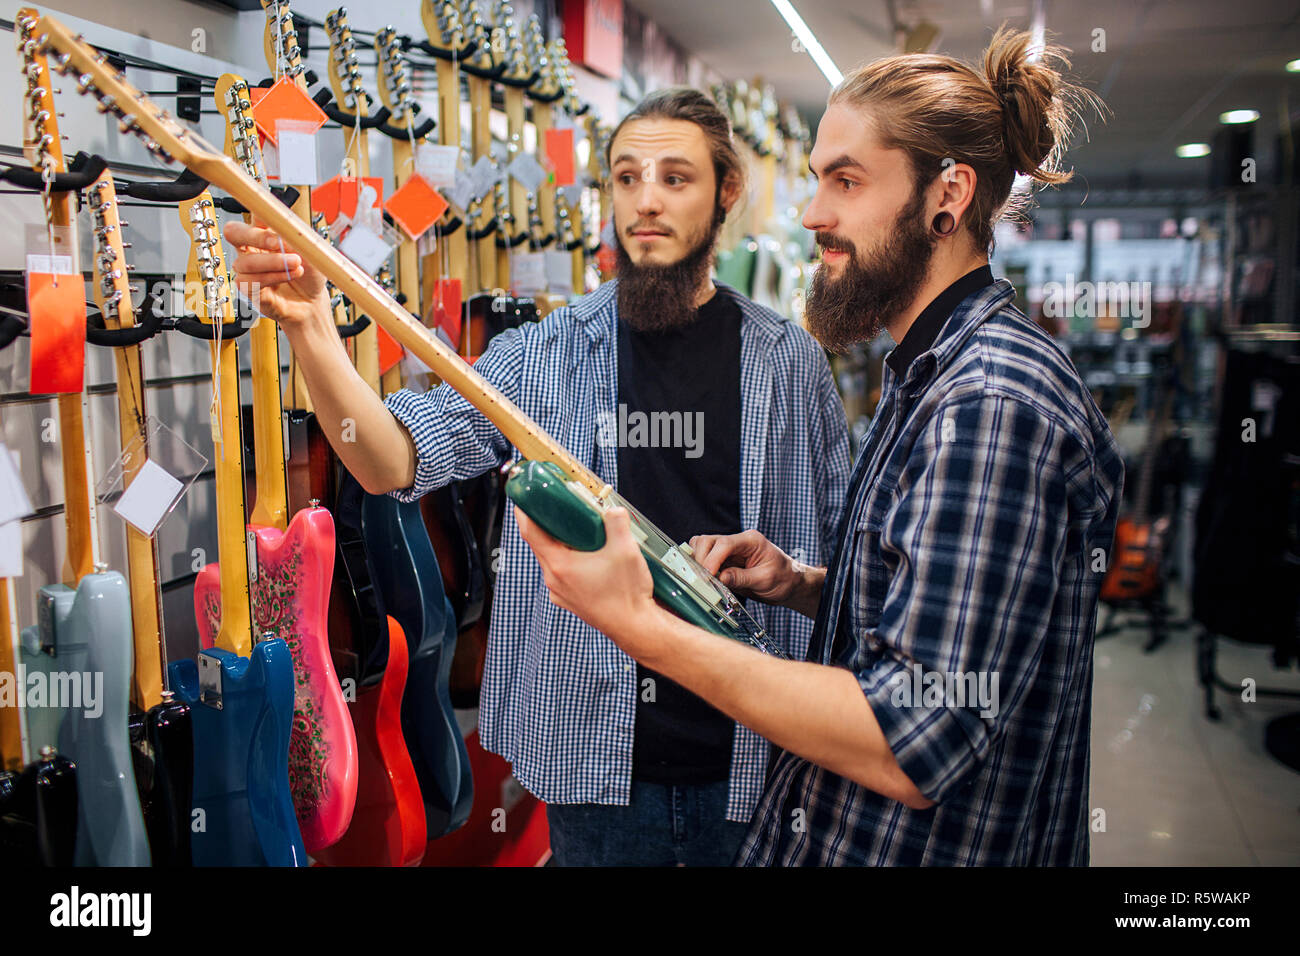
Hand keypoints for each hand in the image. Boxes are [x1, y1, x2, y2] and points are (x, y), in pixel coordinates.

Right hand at [223, 216, 329, 335]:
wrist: (313, 303)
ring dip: (274, 262)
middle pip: (234, 233)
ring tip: (296, 264)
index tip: (271, 213)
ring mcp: (249, 269)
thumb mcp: (311, 253)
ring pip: (246, 261)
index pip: (253, 215)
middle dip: (256, 236)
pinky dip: (272, 278)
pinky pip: (250, 281)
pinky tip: (288, 276)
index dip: (257, 211)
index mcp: (265, 234)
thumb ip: (296, 239)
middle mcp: (253, 250)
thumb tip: (285, 229)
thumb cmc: (310, 276)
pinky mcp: (249, 289)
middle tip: (277, 242)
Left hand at [514, 505, 660, 658]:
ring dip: (560, 543)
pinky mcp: (570, 599)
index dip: (525, 511)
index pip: (531, 532)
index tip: (524, 497)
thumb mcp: (626, 549)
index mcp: (560, 565)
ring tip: (577, 530)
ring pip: (552, 559)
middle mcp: (554, 580)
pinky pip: (562, 573)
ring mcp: (560, 592)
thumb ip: (617, 522)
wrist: (635, 627)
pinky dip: (569, 560)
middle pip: (540, 544)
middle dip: (546, 524)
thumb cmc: (627, 594)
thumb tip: (613, 509)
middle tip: (556, 506)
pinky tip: (587, 555)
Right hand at [689, 530, 821, 615]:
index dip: (712, 559)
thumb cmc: (784, 578)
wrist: (789, 583)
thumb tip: (720, 577)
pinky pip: (705, 559)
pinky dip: (700, 567)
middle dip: (702, 559)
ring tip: (704, 579)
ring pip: (702, 546)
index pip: (724, 544)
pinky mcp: (724, 561)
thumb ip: (742, 578)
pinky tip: (706, 580)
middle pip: (708, 541)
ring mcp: (729, 551)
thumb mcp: (766, 580)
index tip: (708, 575)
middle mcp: (738, 542)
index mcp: (751, 540)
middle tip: (703, 580)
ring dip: (698, 562)